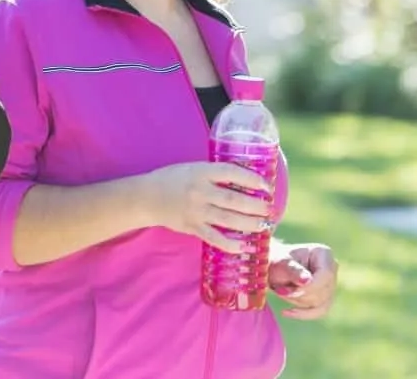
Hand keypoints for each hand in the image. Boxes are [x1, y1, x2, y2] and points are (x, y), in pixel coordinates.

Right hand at [141, 162, 274, 252]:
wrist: (147, 197)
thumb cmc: (172, 179)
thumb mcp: (192, 168)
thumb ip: (214, 174)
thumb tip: (244, 180)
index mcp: (201, 172)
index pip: (231, 173)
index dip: (251, 180)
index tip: (266, 186)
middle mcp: (200, 191)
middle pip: (233, 199)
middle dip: (255, 205)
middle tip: (269, 209)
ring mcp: (196, 211)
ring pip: (228, 219)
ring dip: (249, 223)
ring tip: (264, 225)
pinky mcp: (192, 227)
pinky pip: (214, 237)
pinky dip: (230, 243)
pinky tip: (243, 247)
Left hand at [269, 242, 337, 318]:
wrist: (271, 265)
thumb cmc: (275, 260)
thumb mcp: (280, 263)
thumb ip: (294, 271)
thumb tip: (308, 281)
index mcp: (323, 254)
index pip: (325, 275)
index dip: (309, 287)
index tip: (288, 292)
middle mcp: (331, 268)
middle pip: (323, 292)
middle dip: (298, 294)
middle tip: (279, 289)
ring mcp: (330, 284)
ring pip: (320, 303)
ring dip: (296, 301)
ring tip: (281, 290)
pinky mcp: (325, 297)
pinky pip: (320, 311)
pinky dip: (303, 313)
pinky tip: (286, 312)